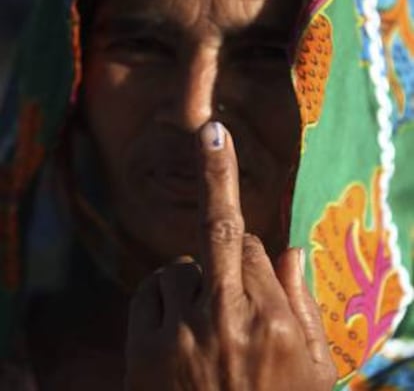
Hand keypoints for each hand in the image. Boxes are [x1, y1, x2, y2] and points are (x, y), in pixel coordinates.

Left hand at [125, 122, 336, 389]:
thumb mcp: (311, 371)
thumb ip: (301, 304)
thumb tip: (291, 248)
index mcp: (276, 322)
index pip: (253, 247)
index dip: (247, 245)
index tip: (237, 186)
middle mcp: (230, 319)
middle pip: (219, 231)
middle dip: (217, 174)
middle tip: (212, 133)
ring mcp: (183, 335)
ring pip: (179, 265)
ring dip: (190, 278)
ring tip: (202, 320)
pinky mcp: (146, 351)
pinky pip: (150, 291)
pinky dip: (162, 297)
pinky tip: (174, 327)